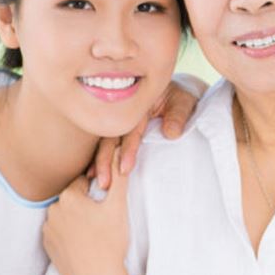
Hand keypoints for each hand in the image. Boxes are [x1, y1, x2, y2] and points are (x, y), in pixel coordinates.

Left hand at [44, 148, 130, 274]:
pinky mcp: (47, 245)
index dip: (99, 191)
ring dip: (77, 218)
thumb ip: (118, 175)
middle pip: (74, 198)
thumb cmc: (110, 242)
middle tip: (103, 220)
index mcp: (69, 196)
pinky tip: (84, 243)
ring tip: (94, 233)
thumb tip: (119, 150)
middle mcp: (53, 209)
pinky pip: (59, 231)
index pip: (85, 182)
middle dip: (87, 204)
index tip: (107, 205)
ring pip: (66, 214)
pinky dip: (70, 233)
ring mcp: (48, 229)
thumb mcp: (118, 206)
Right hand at [89, 73, 206, 189]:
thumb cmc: (180, 98)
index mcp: (139, 105)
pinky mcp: (118, 128)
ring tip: (94, 180)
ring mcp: (119, 120)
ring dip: (99, 161)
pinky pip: (105, 143)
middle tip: (104, 182)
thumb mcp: (184, 102)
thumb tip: (171, 133)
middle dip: (105, 160)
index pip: (131, 129)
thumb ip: (178, 115)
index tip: (125, 169)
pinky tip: (91, 173)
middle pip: (110, 136)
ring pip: (105, 141)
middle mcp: (124, 113)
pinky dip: (97, 158)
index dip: (127, 149)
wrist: (175, 91)